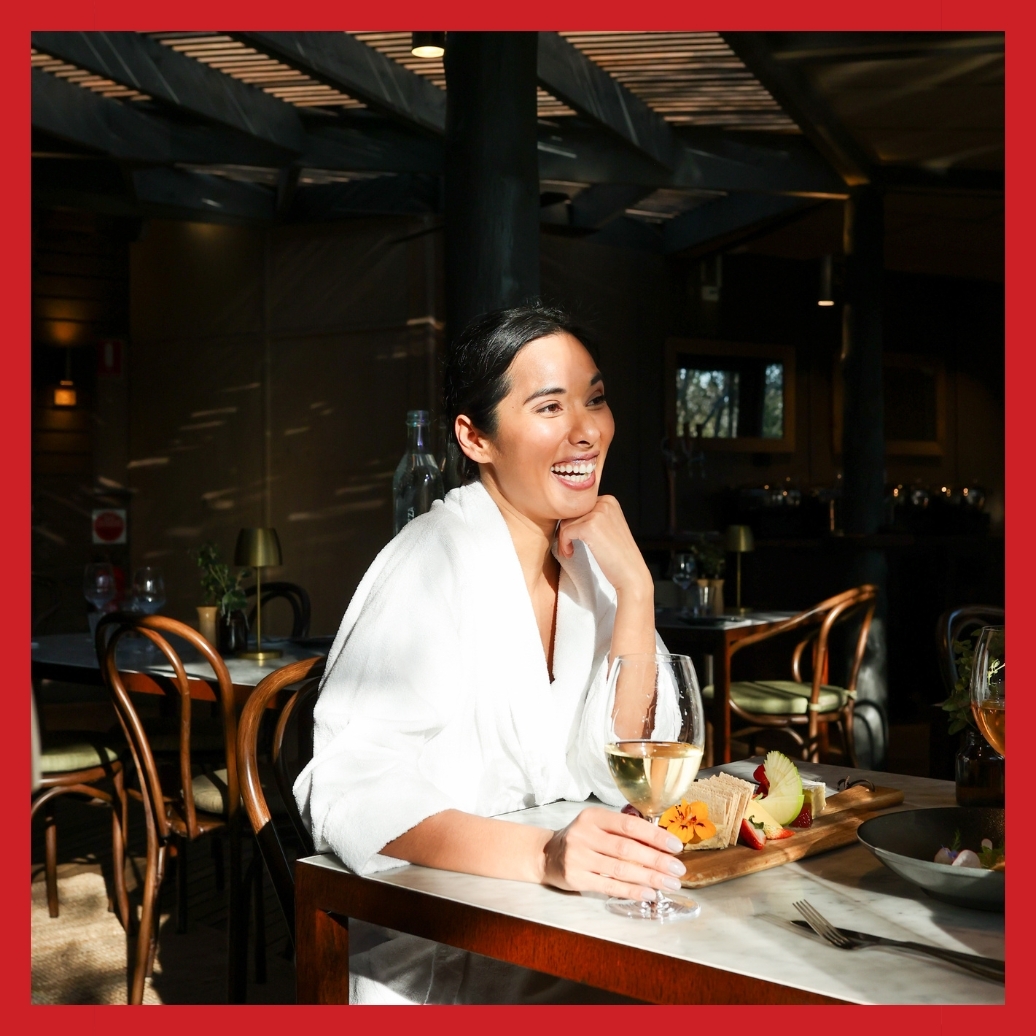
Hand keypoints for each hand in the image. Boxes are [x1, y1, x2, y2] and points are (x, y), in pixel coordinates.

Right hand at [542, 807, 685, 901]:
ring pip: (620, 869)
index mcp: (593, 816)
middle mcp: (584, 834)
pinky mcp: (575, 878)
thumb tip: (661, 843)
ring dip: (649, 878)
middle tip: (678, 870)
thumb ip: (622, 830)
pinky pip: (609, 886)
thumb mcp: (597, 825)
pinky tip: (648, 894)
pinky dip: (631, 891)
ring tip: (669, 884)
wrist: (546, 855)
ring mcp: (578, 857)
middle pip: (627, 848)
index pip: (629, 825)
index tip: (676, 846)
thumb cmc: (581, 839)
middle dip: (656, 860)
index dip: (655, 836)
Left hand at [557, 496, 651, 598]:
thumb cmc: (619, 556)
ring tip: (569, 551)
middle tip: (567, 547)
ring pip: (565, 522)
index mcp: (609, 501)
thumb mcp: (608, 527)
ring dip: (563, 538)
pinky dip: (564, 544)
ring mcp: (598, 513)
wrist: (631, 573)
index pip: (580, 506)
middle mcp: (605, 503)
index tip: (572, 538)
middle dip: (566, 530)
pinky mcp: (589, 527)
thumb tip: (566, 516)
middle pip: (571, 512)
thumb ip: (593, 518)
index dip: (573, 523)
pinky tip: (570, 553)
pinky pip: (565, 532)